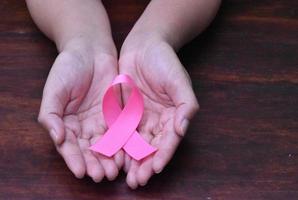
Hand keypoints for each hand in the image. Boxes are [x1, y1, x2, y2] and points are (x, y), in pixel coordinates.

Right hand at [38, 39, 122, 181]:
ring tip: (113, 171)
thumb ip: (51, 115)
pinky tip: (125, 154)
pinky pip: (120, 131)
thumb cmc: (68, 67)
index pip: (69, 146)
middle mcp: (84, 125)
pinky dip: (122, 144)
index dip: (74, 159)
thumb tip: (57, 138)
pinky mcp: (117, 113)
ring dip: (109, 159)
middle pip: (89, 150)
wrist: (90, 50)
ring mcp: (101, 120)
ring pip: (106, 144)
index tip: (81, 171)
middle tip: (100, 176)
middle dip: (94, 163)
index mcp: (66, 123)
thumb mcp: (54, 90)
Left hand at [119, 34, 198, 187]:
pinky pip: (120, 131)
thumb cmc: (165, 61)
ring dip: (131, 161)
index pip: (168, 140)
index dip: (163, 155)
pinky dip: (117, 146)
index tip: (155, 169)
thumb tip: (183, 128)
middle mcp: (156, 120)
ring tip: (125, 177)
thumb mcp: (179, 81)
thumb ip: (185, 105)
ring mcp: (140, 117)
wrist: (144, 46)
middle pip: (151, 147)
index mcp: (172, 116)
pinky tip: (112, 158)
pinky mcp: (124, 112)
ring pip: (135, 144)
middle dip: (145, 165)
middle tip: (137, 181)